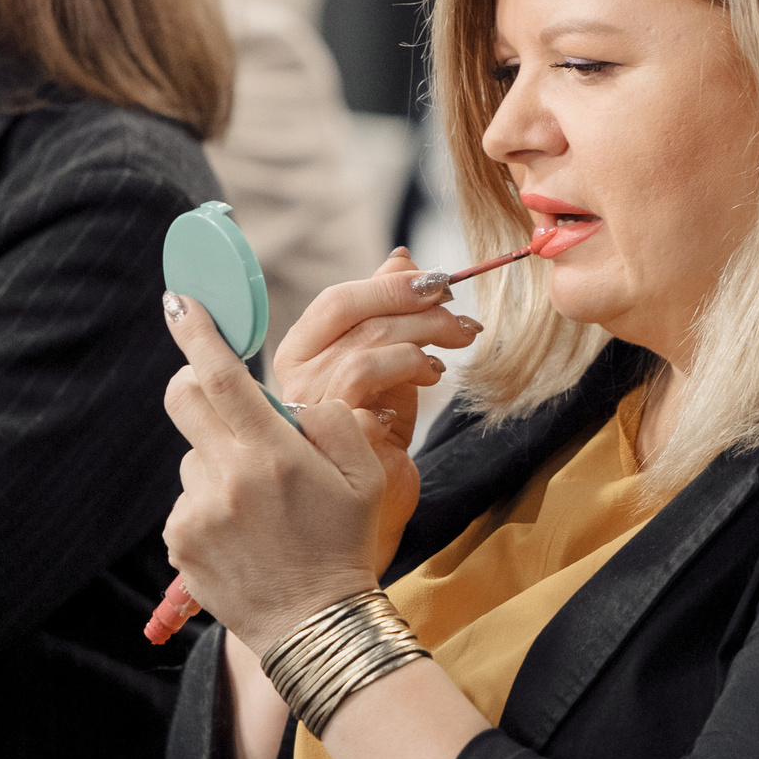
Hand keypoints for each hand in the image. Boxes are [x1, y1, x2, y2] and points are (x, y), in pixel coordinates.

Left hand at [160, 287, 423, 651]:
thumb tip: (290, 402)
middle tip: (228, 400)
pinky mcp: (180, 541)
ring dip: (220, 460)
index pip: (223, 377)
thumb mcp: (367, 475)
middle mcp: (227, 479)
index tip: (179, 302)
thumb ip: (332, 421)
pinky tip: (245, 533)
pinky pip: (189, 499)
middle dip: (199, 384)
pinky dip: (212, 504)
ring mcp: (197, 513)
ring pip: (195, 454)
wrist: (318, 626)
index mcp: (273, 455)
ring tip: (261, 505)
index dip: (197, 334)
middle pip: (185, 400)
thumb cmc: (346, 544)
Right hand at [271, 249, 481, 465]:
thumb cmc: (381, 430)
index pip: (337, 301)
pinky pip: (371, 392)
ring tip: (446, 358)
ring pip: (365, 354)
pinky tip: (429, 383)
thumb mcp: (388, 363)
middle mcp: (297, 379)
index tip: (439, 282)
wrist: (381, 498)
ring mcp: (311, 411)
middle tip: (461, 322)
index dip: (390, 286)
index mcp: (301, 351)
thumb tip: (401, 259)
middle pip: (356, 321)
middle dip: (418, 312)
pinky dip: (408, 378)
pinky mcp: (336, 440)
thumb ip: (386, 311)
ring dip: (418, 346)